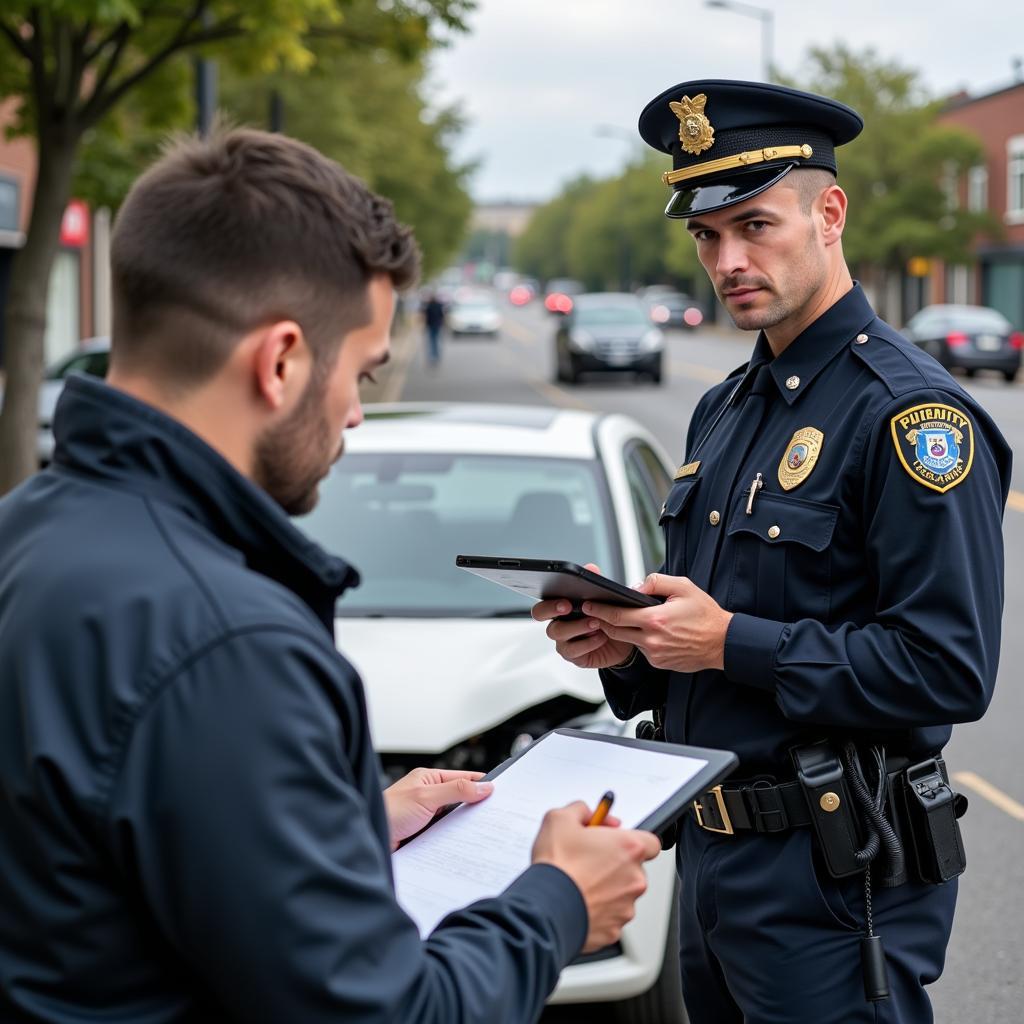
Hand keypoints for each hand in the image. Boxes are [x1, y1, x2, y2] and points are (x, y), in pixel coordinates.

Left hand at [383, 768, 493, 851]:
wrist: (370, 838)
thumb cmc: (389, 811)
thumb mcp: (426, 796)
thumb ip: (455, 790)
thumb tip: (483, 786)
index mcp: (429, 779)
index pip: (462, 778)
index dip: (481, 784)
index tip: (499, 793)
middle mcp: (429, 795)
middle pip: (460, 799)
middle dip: (475, 807)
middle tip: (494, 816)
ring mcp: (427, 815)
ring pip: (454, 819)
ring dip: (464, 826)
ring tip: (481, 832)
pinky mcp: (425, 834)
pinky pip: (446, 834)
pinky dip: (454, 839)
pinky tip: (463, 845)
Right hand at [531, 563, 636, 669]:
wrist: (624, 641)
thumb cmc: (608, 618)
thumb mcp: (604, 598)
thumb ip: (595, 583)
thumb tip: (591, 568)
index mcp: (561, 606)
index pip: (543, 602)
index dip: (549, 601)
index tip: (564, 600)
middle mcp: (558, 622)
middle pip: (540, 615)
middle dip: (552, 609)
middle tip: (569, 607)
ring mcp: (563, 639)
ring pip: (558, 633)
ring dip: (577, 626)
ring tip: (596, 623)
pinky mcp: (573, 655)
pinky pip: (573, 650)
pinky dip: (588, 643)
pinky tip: (600, 637)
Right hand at [532, 801, 660, 952]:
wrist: (546, 908)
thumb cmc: (557, 866)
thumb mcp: (560, 818)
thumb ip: (580, 810)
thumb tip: (586, 813)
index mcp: (629, 848)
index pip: (651, 842)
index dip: (632, 839)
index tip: (615, 839)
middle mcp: (634, 878)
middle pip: (634, 869)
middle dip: (616, 865)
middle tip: (590, 860)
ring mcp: (626, 906)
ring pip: (622, 894)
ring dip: (607, 889)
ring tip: (579, 883)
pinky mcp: (614, 930)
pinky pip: (610, 916)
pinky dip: (598, 910)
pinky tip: (578, 902)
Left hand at [582, 572, 732, 672]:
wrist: (723, 643)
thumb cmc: (705, 614)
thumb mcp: (683, 587)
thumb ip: (655, 582)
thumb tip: (634, 587)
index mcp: (655, 619)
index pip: (617, 616)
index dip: (598, 610)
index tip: (587, 605)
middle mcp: (652, 640)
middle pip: (615, 631)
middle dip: (603, 621)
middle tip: (594, 612)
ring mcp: (655, 654)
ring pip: (629, 641)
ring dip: (624, 631)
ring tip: (626, 619)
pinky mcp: (660, 663)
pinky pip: (643, 650)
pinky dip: (641, 640)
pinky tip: (652, 632)